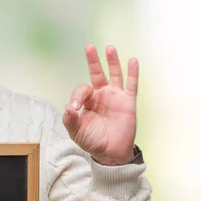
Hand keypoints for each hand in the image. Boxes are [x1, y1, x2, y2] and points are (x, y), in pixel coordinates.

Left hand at [62, 44, 137, 165]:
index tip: (75, 108)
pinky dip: (132, 72)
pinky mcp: (128, 102)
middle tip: (89, 47)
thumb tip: (68, 107)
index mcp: (87, 101)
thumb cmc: (92, 141)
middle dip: (93, 61)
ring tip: (109, 48)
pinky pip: (131, 84)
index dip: (77, 96)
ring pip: (114, 74)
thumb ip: (70, 120)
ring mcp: (115, 97)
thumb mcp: (76, 132)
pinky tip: (133, 60)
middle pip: (97, 73)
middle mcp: (101, 96)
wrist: (110, 153)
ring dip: (112, 61)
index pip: (82, 90)